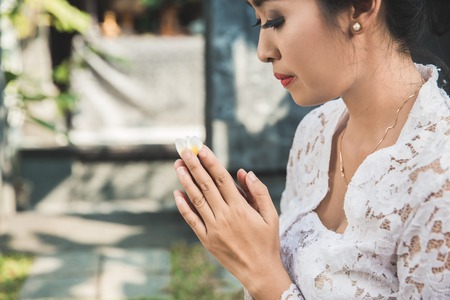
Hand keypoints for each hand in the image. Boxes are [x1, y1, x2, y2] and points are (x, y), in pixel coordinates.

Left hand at [173, 146, 291, 298]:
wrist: (259, 271)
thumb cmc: (267, 241)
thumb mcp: (271, 215)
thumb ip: (259, 192)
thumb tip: (245, 172)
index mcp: (240, 208)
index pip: (221, 178)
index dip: (210, 162)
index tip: (202, 148)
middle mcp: (224, 216)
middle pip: (206, 185)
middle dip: (194, 165)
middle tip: (185, 150)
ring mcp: (213, 228)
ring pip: (196, 200)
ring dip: (186, 181)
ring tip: (177, 165)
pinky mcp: (206, 240)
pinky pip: (192, 220)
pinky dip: (183, 206)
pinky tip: (177, 193)